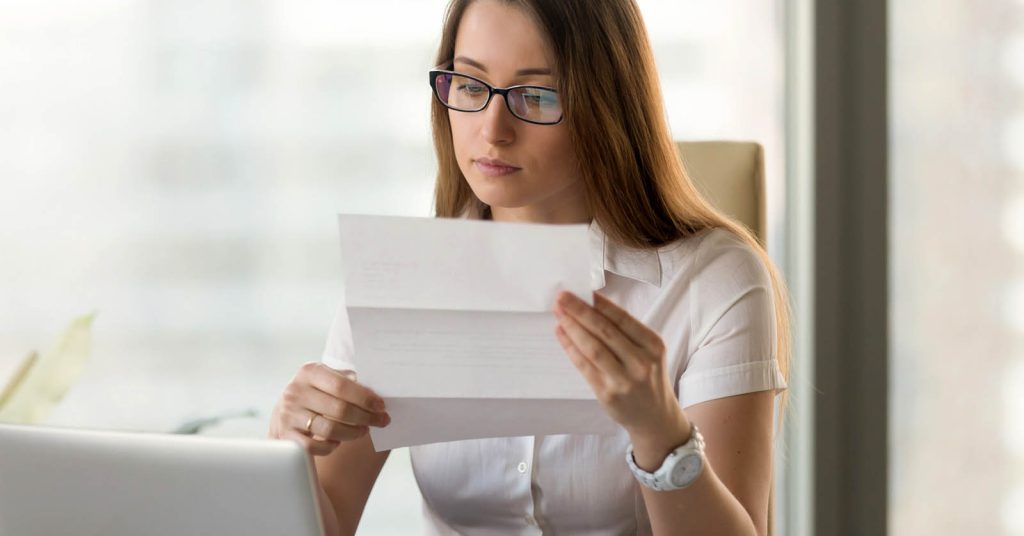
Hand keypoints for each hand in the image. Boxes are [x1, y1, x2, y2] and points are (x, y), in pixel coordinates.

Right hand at [269, 362, 390, 455]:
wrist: (284, 412)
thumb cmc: (316, 393)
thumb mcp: (327, 380)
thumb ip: (348, 382)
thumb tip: (376, 392)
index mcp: (310, 372)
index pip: (342, 386)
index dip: (365, 398)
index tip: (381, 406)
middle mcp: (296, 391)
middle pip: (339, 409)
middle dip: (366, 417)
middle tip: (380, 421)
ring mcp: (288, 414)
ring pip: (329, 430)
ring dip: (353, 433)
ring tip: (363, 430)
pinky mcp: (285, 435)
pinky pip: (314, 447)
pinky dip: (331, 446)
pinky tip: (338, 441)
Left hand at [553, 291, 686, 443]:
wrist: (655, 419)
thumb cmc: (648, 379)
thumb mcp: (649, 353)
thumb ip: (627, 333)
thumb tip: (593, 306)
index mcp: (653, 345)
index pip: (623, 319)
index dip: (601, 304)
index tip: (583, 291)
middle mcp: (641, 362)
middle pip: (605, 331)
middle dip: (580, 311)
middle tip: (562, 297)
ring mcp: (624, 380)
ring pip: (593, 348)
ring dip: (572, 327)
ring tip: (559, 313)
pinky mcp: (608, 394)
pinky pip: (585, 366)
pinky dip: (571, 348)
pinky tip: (561, 334)